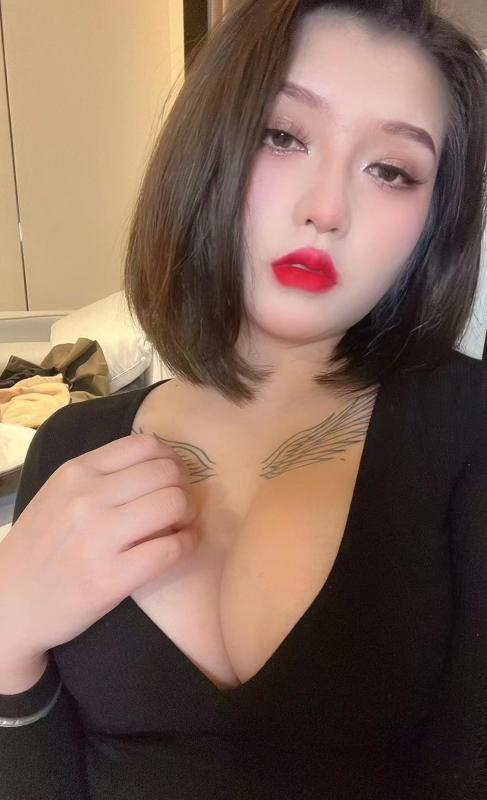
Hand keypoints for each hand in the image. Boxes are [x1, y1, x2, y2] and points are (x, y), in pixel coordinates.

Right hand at [0, 433, 198, 663]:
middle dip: (184, 487)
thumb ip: (100, 475)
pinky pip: (172, 549)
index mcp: (76, 472)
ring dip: (189, 514)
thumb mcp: (59, 494)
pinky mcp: (110, 578)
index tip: (172, 478)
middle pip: (167, 472)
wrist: (9, 605)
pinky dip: (187, 545)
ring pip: (174, 504)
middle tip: (182, 505)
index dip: (171, 459)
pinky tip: (180, 547)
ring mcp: (98, 538)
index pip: (145, 444)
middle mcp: (87, 498)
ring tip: (181, 526)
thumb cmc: (41, 547)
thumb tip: (158, 462)